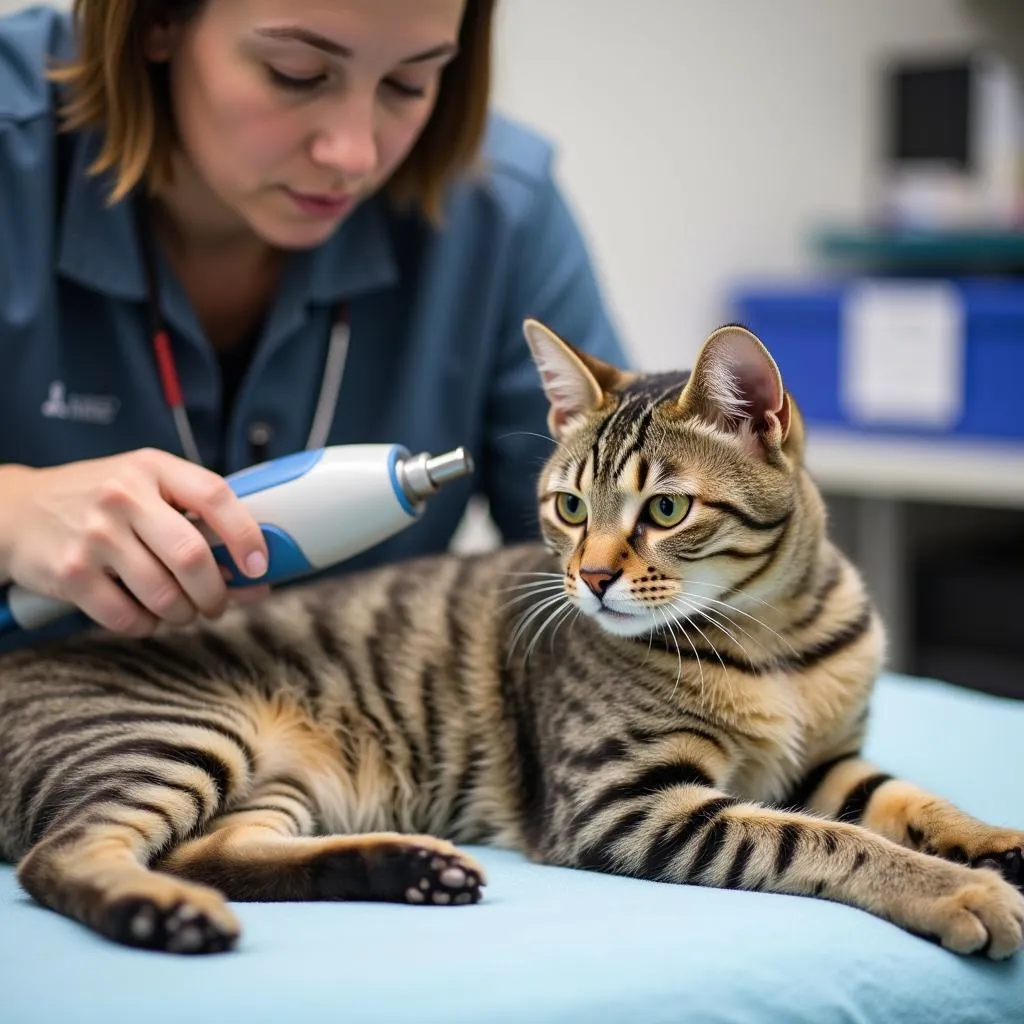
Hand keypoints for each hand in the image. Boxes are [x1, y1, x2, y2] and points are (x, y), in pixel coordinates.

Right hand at [0, 449, 269, 635]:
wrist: (16, 511)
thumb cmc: (98, 500)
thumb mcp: (143, 484)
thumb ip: (194, 514)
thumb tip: (255, 570)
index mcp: (152, 468)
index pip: (215, 495)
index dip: (247, 535)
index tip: (259, 566)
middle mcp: (123, 496)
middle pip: (192, 556)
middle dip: (216, 592)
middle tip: (218, 604)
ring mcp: (95, 535)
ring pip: (164, 594)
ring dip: (185, 614)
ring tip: (184, 612)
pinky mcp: (71, 574)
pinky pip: (127, 617)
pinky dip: (148, 625)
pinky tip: (148, 617)